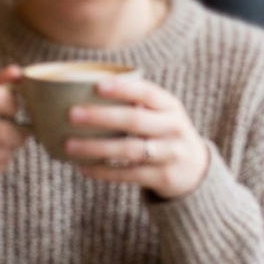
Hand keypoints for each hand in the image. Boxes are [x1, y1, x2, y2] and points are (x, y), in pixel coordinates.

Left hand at [65, 78, 209, 198]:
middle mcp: (174, 128)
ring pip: (129, 150)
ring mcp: (171, 154)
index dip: (123, 89)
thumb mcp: (160, 114)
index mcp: (170, 106)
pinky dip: (103, 171)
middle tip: (72, 114)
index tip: (97, 85)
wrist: (195, 169)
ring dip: (96, 148)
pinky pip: (128, 174)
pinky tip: (82, 167)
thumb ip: (135, 103)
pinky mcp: (163, 178)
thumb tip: (83, 91)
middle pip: (135, 120)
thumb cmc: (163, 132)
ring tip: (69, 144)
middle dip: (101, 117)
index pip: (147, 92)